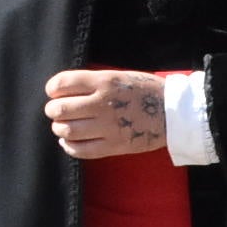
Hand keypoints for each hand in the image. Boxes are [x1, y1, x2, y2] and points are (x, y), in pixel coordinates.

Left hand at [43, 69, 167, 159]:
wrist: (175, 113)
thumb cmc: (146, 91)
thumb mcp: (120, 76)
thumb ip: (93, 82)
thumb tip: (63, 92)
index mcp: (105, 82)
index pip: (63, 83)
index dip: (52, 88)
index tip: (54, 92)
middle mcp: (103, 104)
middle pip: (60, 109)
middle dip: (53, 110)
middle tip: (57, 111)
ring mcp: (109, 127)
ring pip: (67, 131)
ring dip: (60, 128)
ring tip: (65, 126)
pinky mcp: (114, 146)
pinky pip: (80, 150)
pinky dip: (69, 146)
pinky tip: (70, 141)